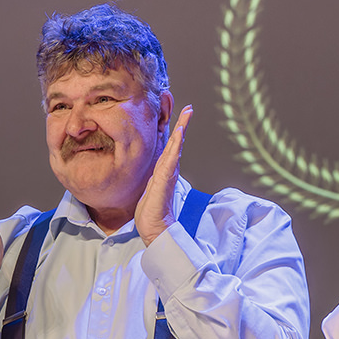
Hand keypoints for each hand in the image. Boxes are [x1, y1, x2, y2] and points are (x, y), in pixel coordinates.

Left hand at [135, 105, 192, 245]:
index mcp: (164, 171)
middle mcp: (168, 171)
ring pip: (175, 149)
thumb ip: (154, 179)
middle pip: (177, 143)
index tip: (182, 115)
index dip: (177, 131)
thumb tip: (156, 172)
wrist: (154, 230)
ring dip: (180, 131)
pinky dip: (175, 148)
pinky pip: (169, 161)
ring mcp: (167, 176)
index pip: (171, 147)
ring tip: (186, 116)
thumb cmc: (150, 213)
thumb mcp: (149, 190)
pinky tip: (178, 137)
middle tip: (189, 108)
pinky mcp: (164, 182)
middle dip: (182, 124)